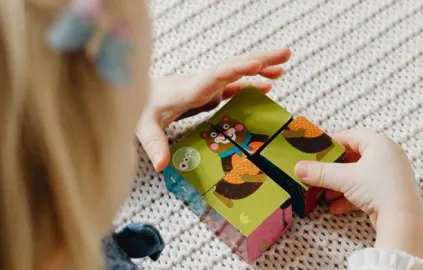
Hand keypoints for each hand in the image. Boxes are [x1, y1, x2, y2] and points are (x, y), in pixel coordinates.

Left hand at [137, 48, 291, 170]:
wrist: (136, 96)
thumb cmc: (140, 109)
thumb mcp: (144, 127)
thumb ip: (154, 144)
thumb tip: (161, 165)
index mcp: (191, 88)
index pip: (216, 75)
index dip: (237, 69)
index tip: (256, 63)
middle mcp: (203, 83)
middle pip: (235, 66)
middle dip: (260, 59)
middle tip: (285, 54)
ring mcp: (208, 86)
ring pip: (238, 72)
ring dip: (261, 67)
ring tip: (284, 64)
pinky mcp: (209, 92)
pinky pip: (235, 85)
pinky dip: (252, 83)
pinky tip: (267, 85)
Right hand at [294, 128, 422, 260]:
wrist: (404, 219)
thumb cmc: (379, 189)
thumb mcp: (345, 178)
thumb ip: (320, 172)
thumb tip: (298, 168)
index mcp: (379, 143)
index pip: (350, 136)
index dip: (330, 143)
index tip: (314, 150)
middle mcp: (388, 155)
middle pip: (353, 157)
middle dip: (333, 169)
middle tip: (317, 173)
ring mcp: (390, 174)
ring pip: (358, 175)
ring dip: (340, 184)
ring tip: (325, 194)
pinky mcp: (390, 191)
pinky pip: (366, 189)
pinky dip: (350, 196)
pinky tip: (337, 207)